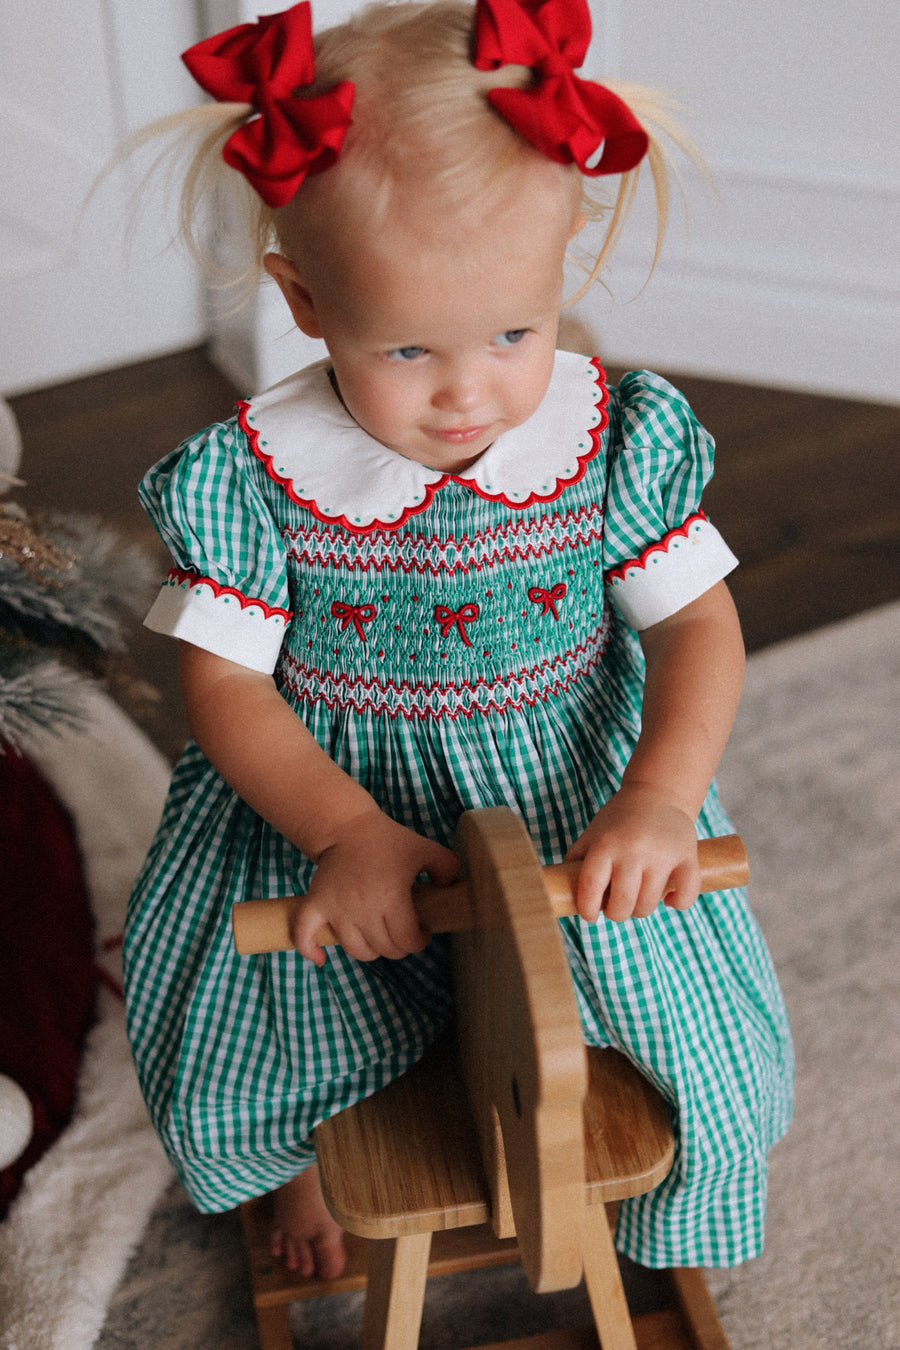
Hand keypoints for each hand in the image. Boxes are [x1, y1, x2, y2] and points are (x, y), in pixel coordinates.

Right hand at [290, 810, 458, 964]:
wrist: (348, 827)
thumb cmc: (388, 841)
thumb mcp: (425, 849)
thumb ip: (448, 868)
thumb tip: (452, 891)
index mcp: (390, 896)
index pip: (407, 940)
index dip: (419, 941)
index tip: (421, 931)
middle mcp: (362, 908)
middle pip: (385, 949)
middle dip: (400, 946)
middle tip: (403, 931)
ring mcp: (336, 909)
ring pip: (357, 951)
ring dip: (371, 950)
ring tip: (379, 935)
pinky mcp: (316, 905)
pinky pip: (305, 935)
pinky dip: (310, 951)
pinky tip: (321, 959)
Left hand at [565, 783, 700, 922]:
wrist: (658, 793)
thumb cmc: (619, 820)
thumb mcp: (593, 833)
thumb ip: (576, 861)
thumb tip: (561, 892)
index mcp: (605, 844)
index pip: (591, 888)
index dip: (587, 909)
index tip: (590, 915)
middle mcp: (633, 850)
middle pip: (621, 904)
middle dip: (616, 913)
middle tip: (617, 906)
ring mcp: (662, 854)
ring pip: (648, 905)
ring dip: (641, 910)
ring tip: (638, 898)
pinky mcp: (687, 856)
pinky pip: (686, 894)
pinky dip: (679, 904)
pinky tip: (669, 900)